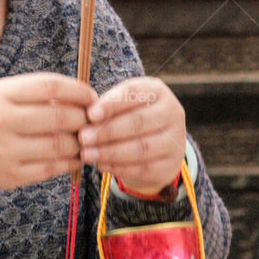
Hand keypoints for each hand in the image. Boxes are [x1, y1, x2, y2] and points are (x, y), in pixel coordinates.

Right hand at [0, 73, 96, 205]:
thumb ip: (29, 94)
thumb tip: (77, 98)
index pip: (50, 87)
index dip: (78, 91)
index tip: (91, 95)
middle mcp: (0, 121)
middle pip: (60, 117)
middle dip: (84, 118)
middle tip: (93, 119)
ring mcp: (5, 152)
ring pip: (60, 145)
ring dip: (81, 142)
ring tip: (86, 138)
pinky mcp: (10, 176)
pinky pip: (51, 168)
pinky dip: (70, 162)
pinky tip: (74, 155)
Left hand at [79, 76, 184, 194]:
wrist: (153, 142)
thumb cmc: (127, 115)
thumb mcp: (119, 104)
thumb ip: (103, 106)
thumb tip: (82, 114)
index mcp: (157, 90)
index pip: (134, 93)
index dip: (111, 104)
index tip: (90, 114)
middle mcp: (172, 112)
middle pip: (138, 122)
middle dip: (107, 131)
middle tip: (83, 137)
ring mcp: (176, 140)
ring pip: (142, 148)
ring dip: (110, 152)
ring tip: (87, 154)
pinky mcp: (172, 165)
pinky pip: (145, 168)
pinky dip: (120, 168)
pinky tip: (101, 165)